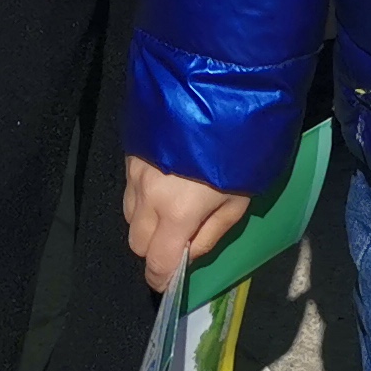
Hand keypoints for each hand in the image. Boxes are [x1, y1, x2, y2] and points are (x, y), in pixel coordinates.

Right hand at [124, 157, 249, 295]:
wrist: (221, 89)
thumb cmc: (240, 148)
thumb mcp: (239, 198)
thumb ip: (212, 233)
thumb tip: (189, 254)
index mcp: (176, 214)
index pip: (156, 263)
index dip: (161, 278)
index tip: (169, 281)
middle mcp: (148, 197)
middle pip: (136, 243)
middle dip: (153, 249)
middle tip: (178, 238)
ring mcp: (136, 172)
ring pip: (130, 215)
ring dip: (146, 221)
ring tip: (172, 207)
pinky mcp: (132, 151)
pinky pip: (130, 188)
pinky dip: (142, 196)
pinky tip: (165, 182)